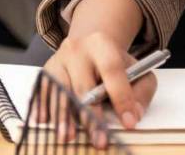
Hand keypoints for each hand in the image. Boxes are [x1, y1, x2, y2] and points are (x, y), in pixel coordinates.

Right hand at [41, 30, 158, 143]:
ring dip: (64, 116)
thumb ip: (141, 92)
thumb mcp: (137, 70)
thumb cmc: (115, 64)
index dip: (121, 97)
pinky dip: (43, 107)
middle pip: (83, 85)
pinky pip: (43, 90)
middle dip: (91, 116)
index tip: (129, 122)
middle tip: (99, 139)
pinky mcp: (46, 70)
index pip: (112, 71)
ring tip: (68, 136)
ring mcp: (59, 60)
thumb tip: (135, 114)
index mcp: (102, 45)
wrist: (89, 45)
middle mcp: (77, 50)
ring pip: (60, 90)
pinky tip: (45, 121)